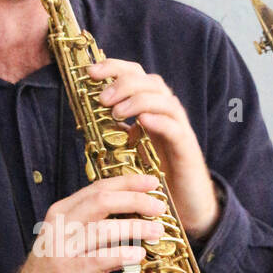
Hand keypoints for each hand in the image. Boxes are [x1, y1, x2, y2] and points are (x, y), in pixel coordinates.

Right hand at [3, 175, 164, 272]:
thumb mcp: (81, 249)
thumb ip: (105, 238)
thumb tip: (140, 227)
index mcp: (63, 213)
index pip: (98, 188)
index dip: (128, 183)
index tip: (152, 182)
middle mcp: (60, 225)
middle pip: (102, 200)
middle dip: (134, 199)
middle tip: (159, 207)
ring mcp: (61, 248)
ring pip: (103, 228)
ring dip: (135, 227)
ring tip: (156, 231)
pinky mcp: (66, 271)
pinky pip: (99, 258)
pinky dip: (122, 253)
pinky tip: (139, 254)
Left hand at [87, 60, 218, 238]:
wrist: (186, 205)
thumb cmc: (156, 176)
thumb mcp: (130, 149)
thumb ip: (114, 132)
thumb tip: (86, 118)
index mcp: (151, 109)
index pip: (136, 75)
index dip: (114, 67)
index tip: (90, 72)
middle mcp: (167, 114)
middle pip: (150, 81)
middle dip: (123, 83)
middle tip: (102, 99)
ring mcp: (179, 129)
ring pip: (164, 100)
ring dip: (138, 100)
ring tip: (117, 113)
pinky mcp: (187, 149)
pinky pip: (175, 128)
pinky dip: (159, 121)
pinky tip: (142, 122)